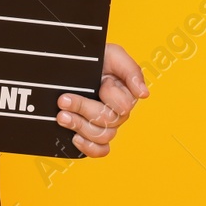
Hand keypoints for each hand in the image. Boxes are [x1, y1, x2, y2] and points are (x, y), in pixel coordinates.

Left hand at [55, 43, 148, 157]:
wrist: (74, 64)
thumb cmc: (97, 58)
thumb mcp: (114, 55)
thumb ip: (131, 70)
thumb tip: (144, 94)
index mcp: (126, 93)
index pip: (124, 106)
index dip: (110, 94)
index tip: (100, 81)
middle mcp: (118, 111)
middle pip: (108, 121)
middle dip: (83, 108)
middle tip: (63, 100)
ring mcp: (106, 124)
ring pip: (101, 136)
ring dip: (79, 126)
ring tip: (62, 115)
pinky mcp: (93, 135)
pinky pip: (99, 150)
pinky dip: (89, 148)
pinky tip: (75, 137)